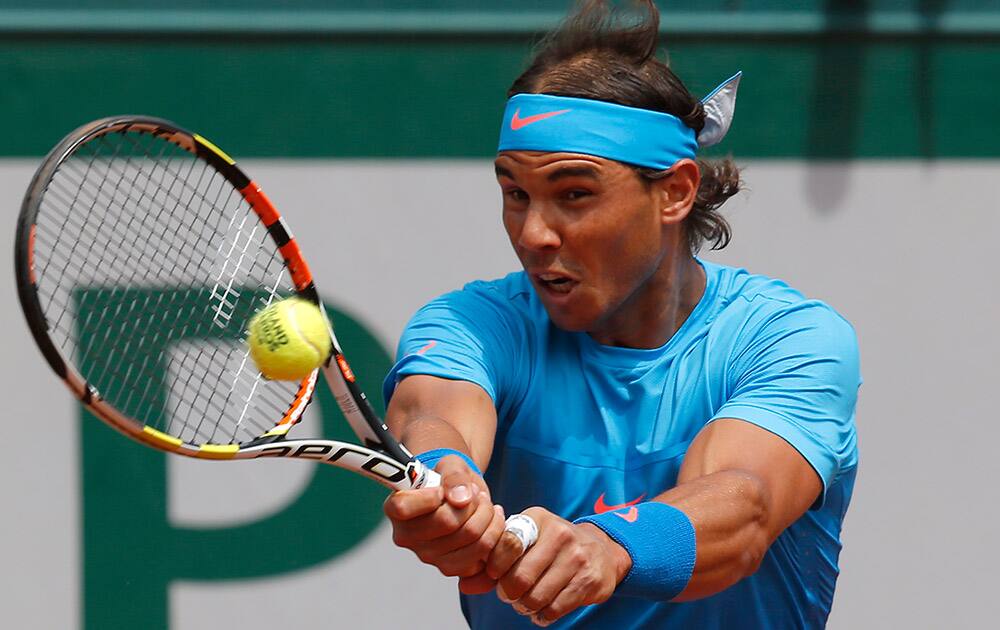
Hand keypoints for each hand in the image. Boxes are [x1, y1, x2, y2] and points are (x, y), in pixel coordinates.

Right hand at [384, 455, 505, 578]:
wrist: (461, 496)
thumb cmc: (448, 478)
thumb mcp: (451, 464)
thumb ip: (454, 476)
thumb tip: (461, 499)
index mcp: (395, 508)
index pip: (403, 507)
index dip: (428, 496)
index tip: (441, 489)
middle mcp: (407, 536)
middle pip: (447, 522)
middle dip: (472, 502)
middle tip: (475, 492)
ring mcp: (427, 556)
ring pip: (470, 538)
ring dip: (487, 516)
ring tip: (485, 503)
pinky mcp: (450, 567)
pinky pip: (481, 555)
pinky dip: (494, 534)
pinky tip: (491, 520)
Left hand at [485, 507, 631, 626]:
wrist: (600, 550)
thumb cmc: (551, 547)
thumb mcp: (525, 542)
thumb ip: (493, 561)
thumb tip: (465, 585)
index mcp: (537, 519)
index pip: (506, 545)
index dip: (494, 568)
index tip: (495, 575)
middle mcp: (560, 534)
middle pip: (520, 578)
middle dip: (508, 593)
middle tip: (510, 594)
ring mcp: (577, 557)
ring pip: (536, 597)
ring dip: (525, 606)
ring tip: (526, 601)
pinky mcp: (589, 580)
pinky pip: (554, 609)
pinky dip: (542, 615)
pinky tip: (543, 607)